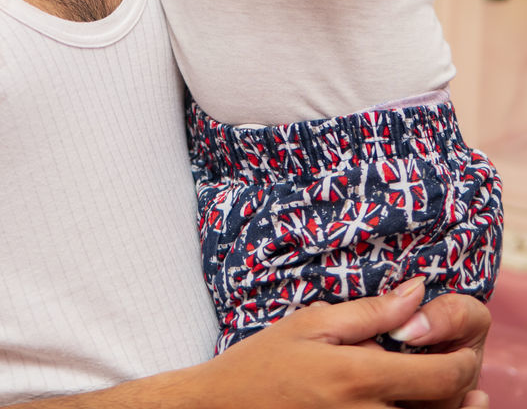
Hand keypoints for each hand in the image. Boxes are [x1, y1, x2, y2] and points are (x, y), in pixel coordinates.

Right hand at [202, 281, 482, 408]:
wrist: (226, 408)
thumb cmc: (264, 361)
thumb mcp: (312, 323)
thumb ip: (370, 312)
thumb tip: (417, 291)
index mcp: (360, 378)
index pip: (441, 378)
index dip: (463, 361)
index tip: (461, 344)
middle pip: (442, 408)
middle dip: (456, 383)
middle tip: (446, 358)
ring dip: (438, 404)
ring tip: (425, 378)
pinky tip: (399, 396)